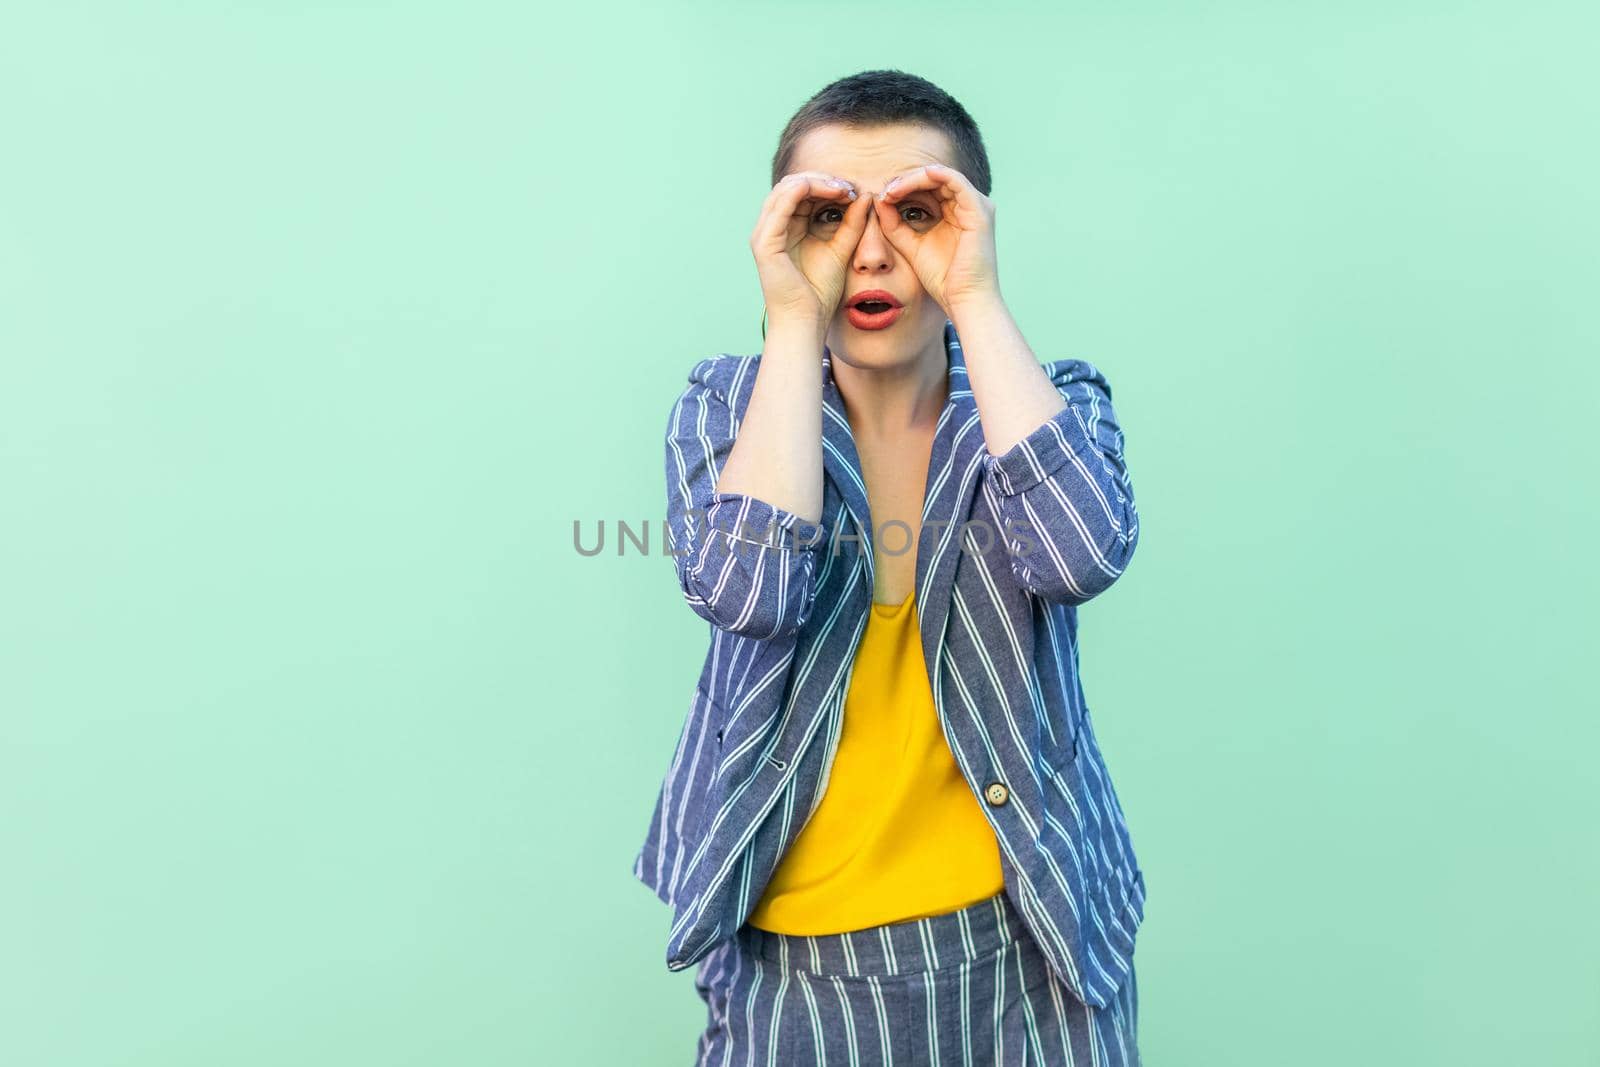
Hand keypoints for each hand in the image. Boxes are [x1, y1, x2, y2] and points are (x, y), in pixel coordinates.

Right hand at [750, 172, 874, 328]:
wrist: (806, 321)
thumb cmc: (820, 293)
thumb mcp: (841, 250)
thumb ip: (852, 224)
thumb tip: (865, 195)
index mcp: (785, 229)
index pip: (801, 193)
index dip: (827, 185)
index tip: (854, 191)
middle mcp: (770, 228)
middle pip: (793, 185)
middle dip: (822, 180)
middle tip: (849, 186)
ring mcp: (764, 233)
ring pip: (787, 188)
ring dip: (817, 181)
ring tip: (843, 188)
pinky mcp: (765, 242)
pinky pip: (782, 202)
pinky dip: (805, 189)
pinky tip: (831, 191)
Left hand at [873, 162, 1000, 314]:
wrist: (963, 299)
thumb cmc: (942, 278)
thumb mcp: (910, 245)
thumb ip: (895, 224)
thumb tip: (878, 200)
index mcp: (956, 212)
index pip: (929, 187)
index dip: (903, 187)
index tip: (882, 196)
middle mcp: (968, 205)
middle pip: (934, 178)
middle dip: (906, 181)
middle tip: (885, 191)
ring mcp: (976, 206)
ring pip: (942, 176)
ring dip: (913, 179)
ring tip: (892, 190)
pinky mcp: (979, 210)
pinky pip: (955, 181)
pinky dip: (932, 176)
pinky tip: (910, 181)